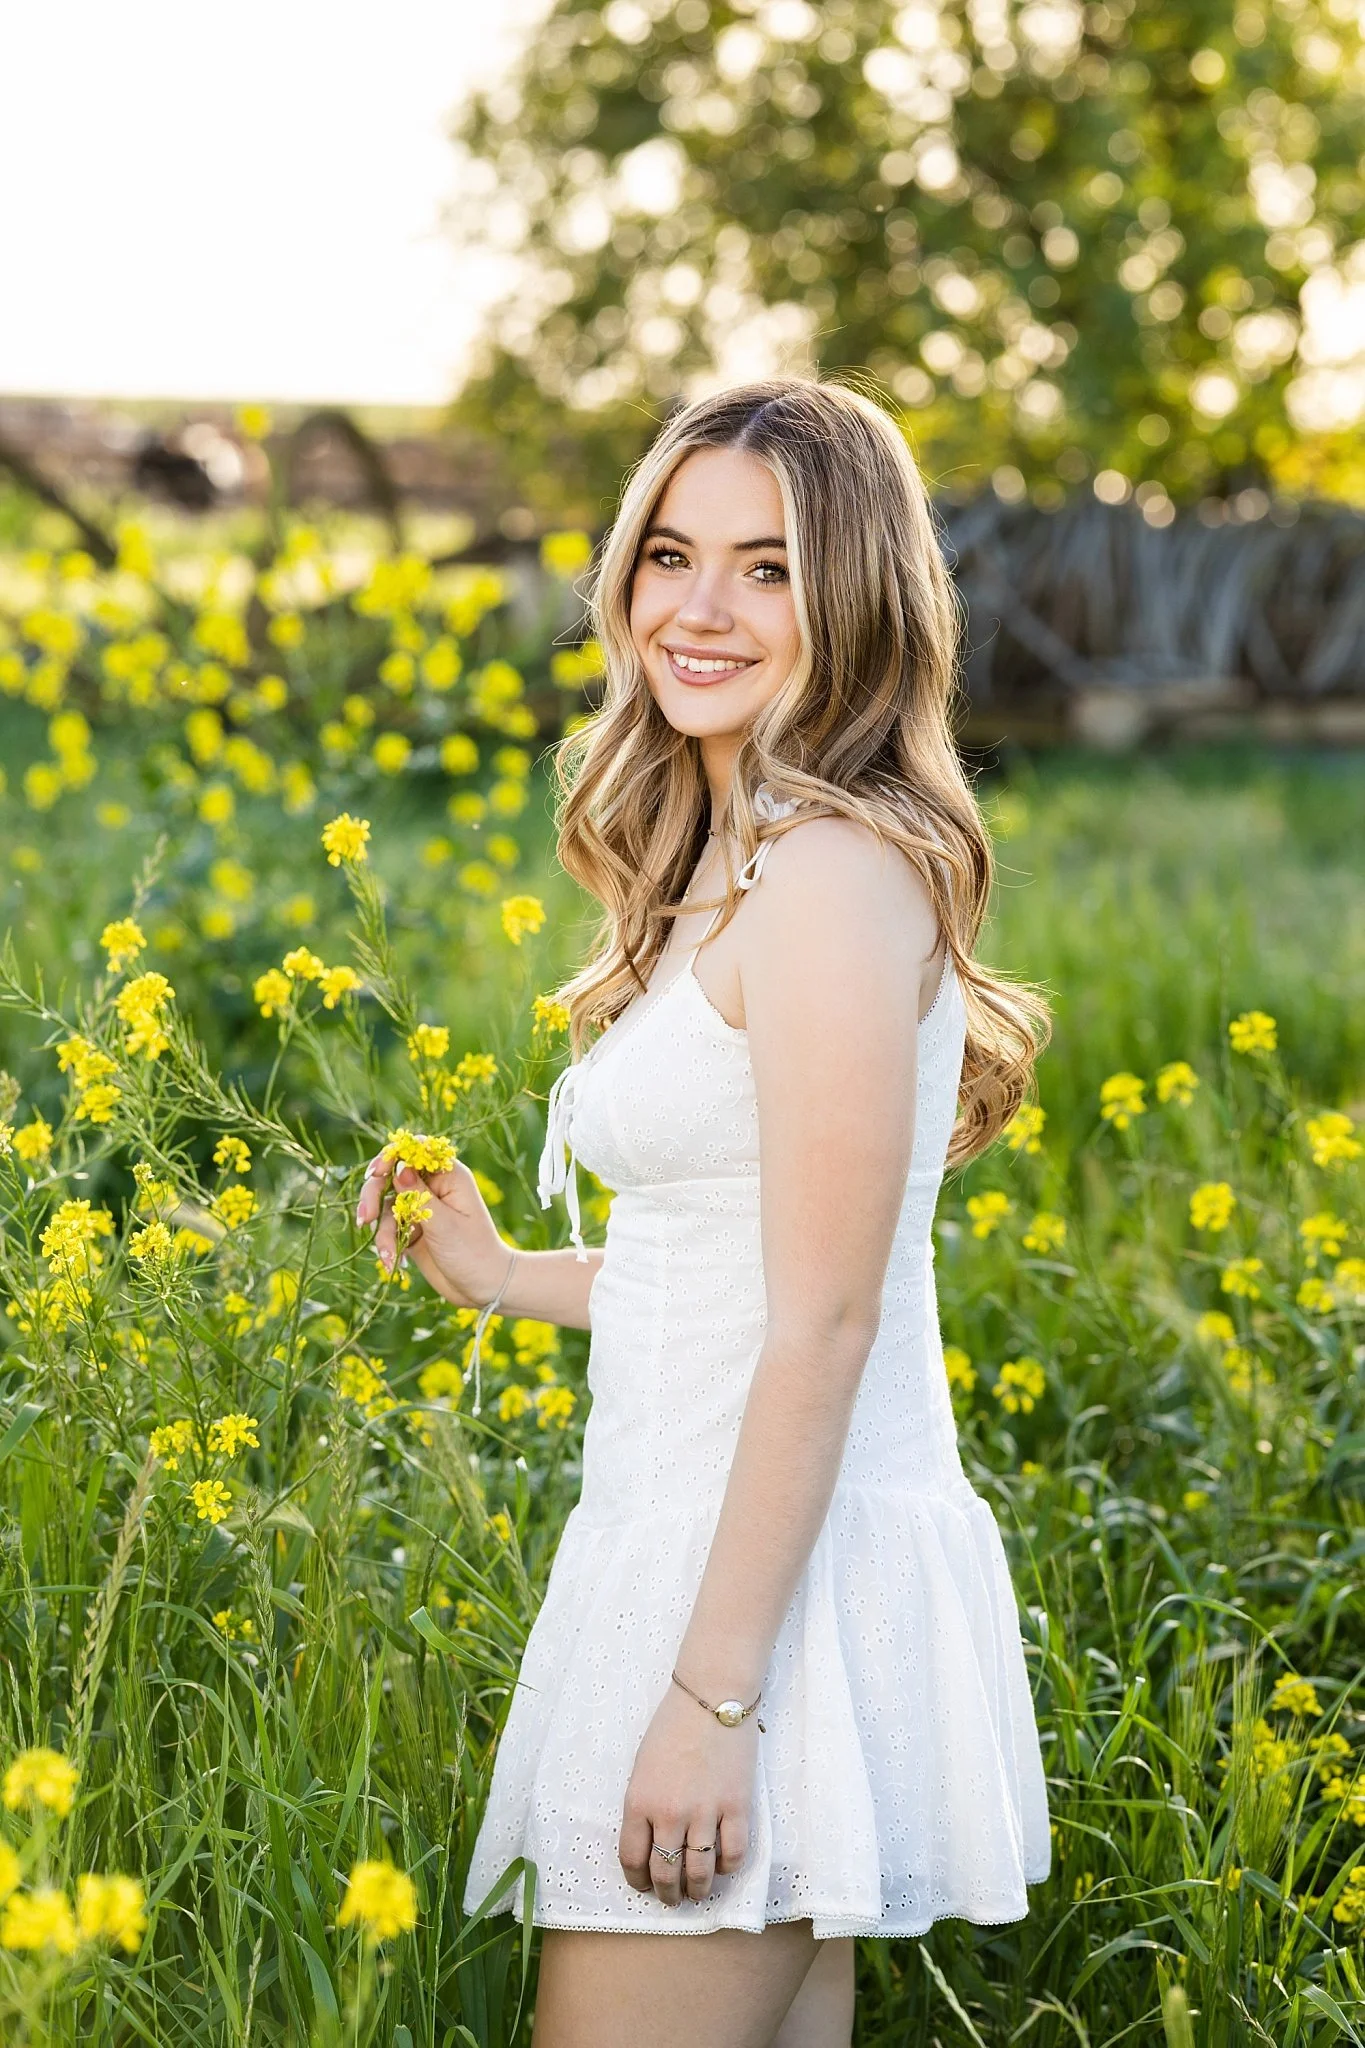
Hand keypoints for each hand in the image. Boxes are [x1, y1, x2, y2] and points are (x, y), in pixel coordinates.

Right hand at [354, 1151, 509, 1306]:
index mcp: (448, 1176)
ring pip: (386, 1205)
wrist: (482, 1287)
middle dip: (374, 1195)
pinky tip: (393, 1263)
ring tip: (388, 1255)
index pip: (415, 1151)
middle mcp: (432, 1187)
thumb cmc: (473, 1252)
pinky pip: (388, 1227)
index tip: (375, 1174)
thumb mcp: (444, 1224)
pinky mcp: (412, 1228)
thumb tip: (398, 1166)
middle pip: (391, 1176)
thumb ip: (418, 1195)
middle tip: (366, 1218)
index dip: (391, 1157)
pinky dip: (386, 1243)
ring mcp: (421, 1207)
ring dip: (382, 1230)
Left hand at [618, 1682, 756, 1906]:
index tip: (645, 1885)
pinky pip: (733, 1854)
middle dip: (668, 1893)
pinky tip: (724, 1866)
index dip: (638, 1881)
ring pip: (700, 1872)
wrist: (712, 1697)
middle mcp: (669, 1814)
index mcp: (639, 1802)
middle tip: (673, 1898)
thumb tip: (652, 1841)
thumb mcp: (642, 1766)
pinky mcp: (737, 1807)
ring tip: (698, 1892)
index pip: (633, 1860)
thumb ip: (644, 1805)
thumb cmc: (672, 1726)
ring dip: (698, 1890)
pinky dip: (729, 1868)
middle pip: (666, 1873)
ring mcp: (705, 1813)